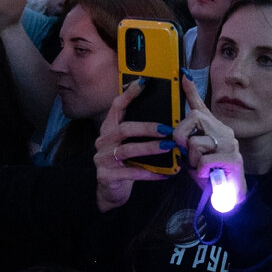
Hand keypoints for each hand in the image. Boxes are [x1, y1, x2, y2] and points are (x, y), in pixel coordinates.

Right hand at [93, 81, 176, 212]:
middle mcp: (103, 141)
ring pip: (127, 150)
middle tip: (167, 129)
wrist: (111, 189)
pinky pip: (130, 173)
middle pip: (124, 129)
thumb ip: (141, 129)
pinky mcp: (106, 176)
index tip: (145, 82)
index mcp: (109, 128)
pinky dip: (148, 173)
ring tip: (169, 147)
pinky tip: (165, 173)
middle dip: (147, 128)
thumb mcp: (131, 142)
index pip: (117, 106)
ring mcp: (102, 158)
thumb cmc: (126, 161)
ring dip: (150, 148)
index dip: (129, 94)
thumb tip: (168, 115)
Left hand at [177, 75, 245, 194]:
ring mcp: (230, 144)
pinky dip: (200, 171)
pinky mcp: (233, 159)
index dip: (191, 91)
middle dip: (181, 136)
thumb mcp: (193, 156)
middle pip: (193, 119)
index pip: (201, 107)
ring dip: (193, 160)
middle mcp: (224, 132)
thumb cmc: (209, 176)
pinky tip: (207, 176)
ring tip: (202, 169)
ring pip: (196, 142)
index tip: (183, 74)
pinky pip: (204, 160)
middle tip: (186, 152)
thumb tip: (173, 135)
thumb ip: (186, 143)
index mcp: (214, 129)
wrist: (229, 198)